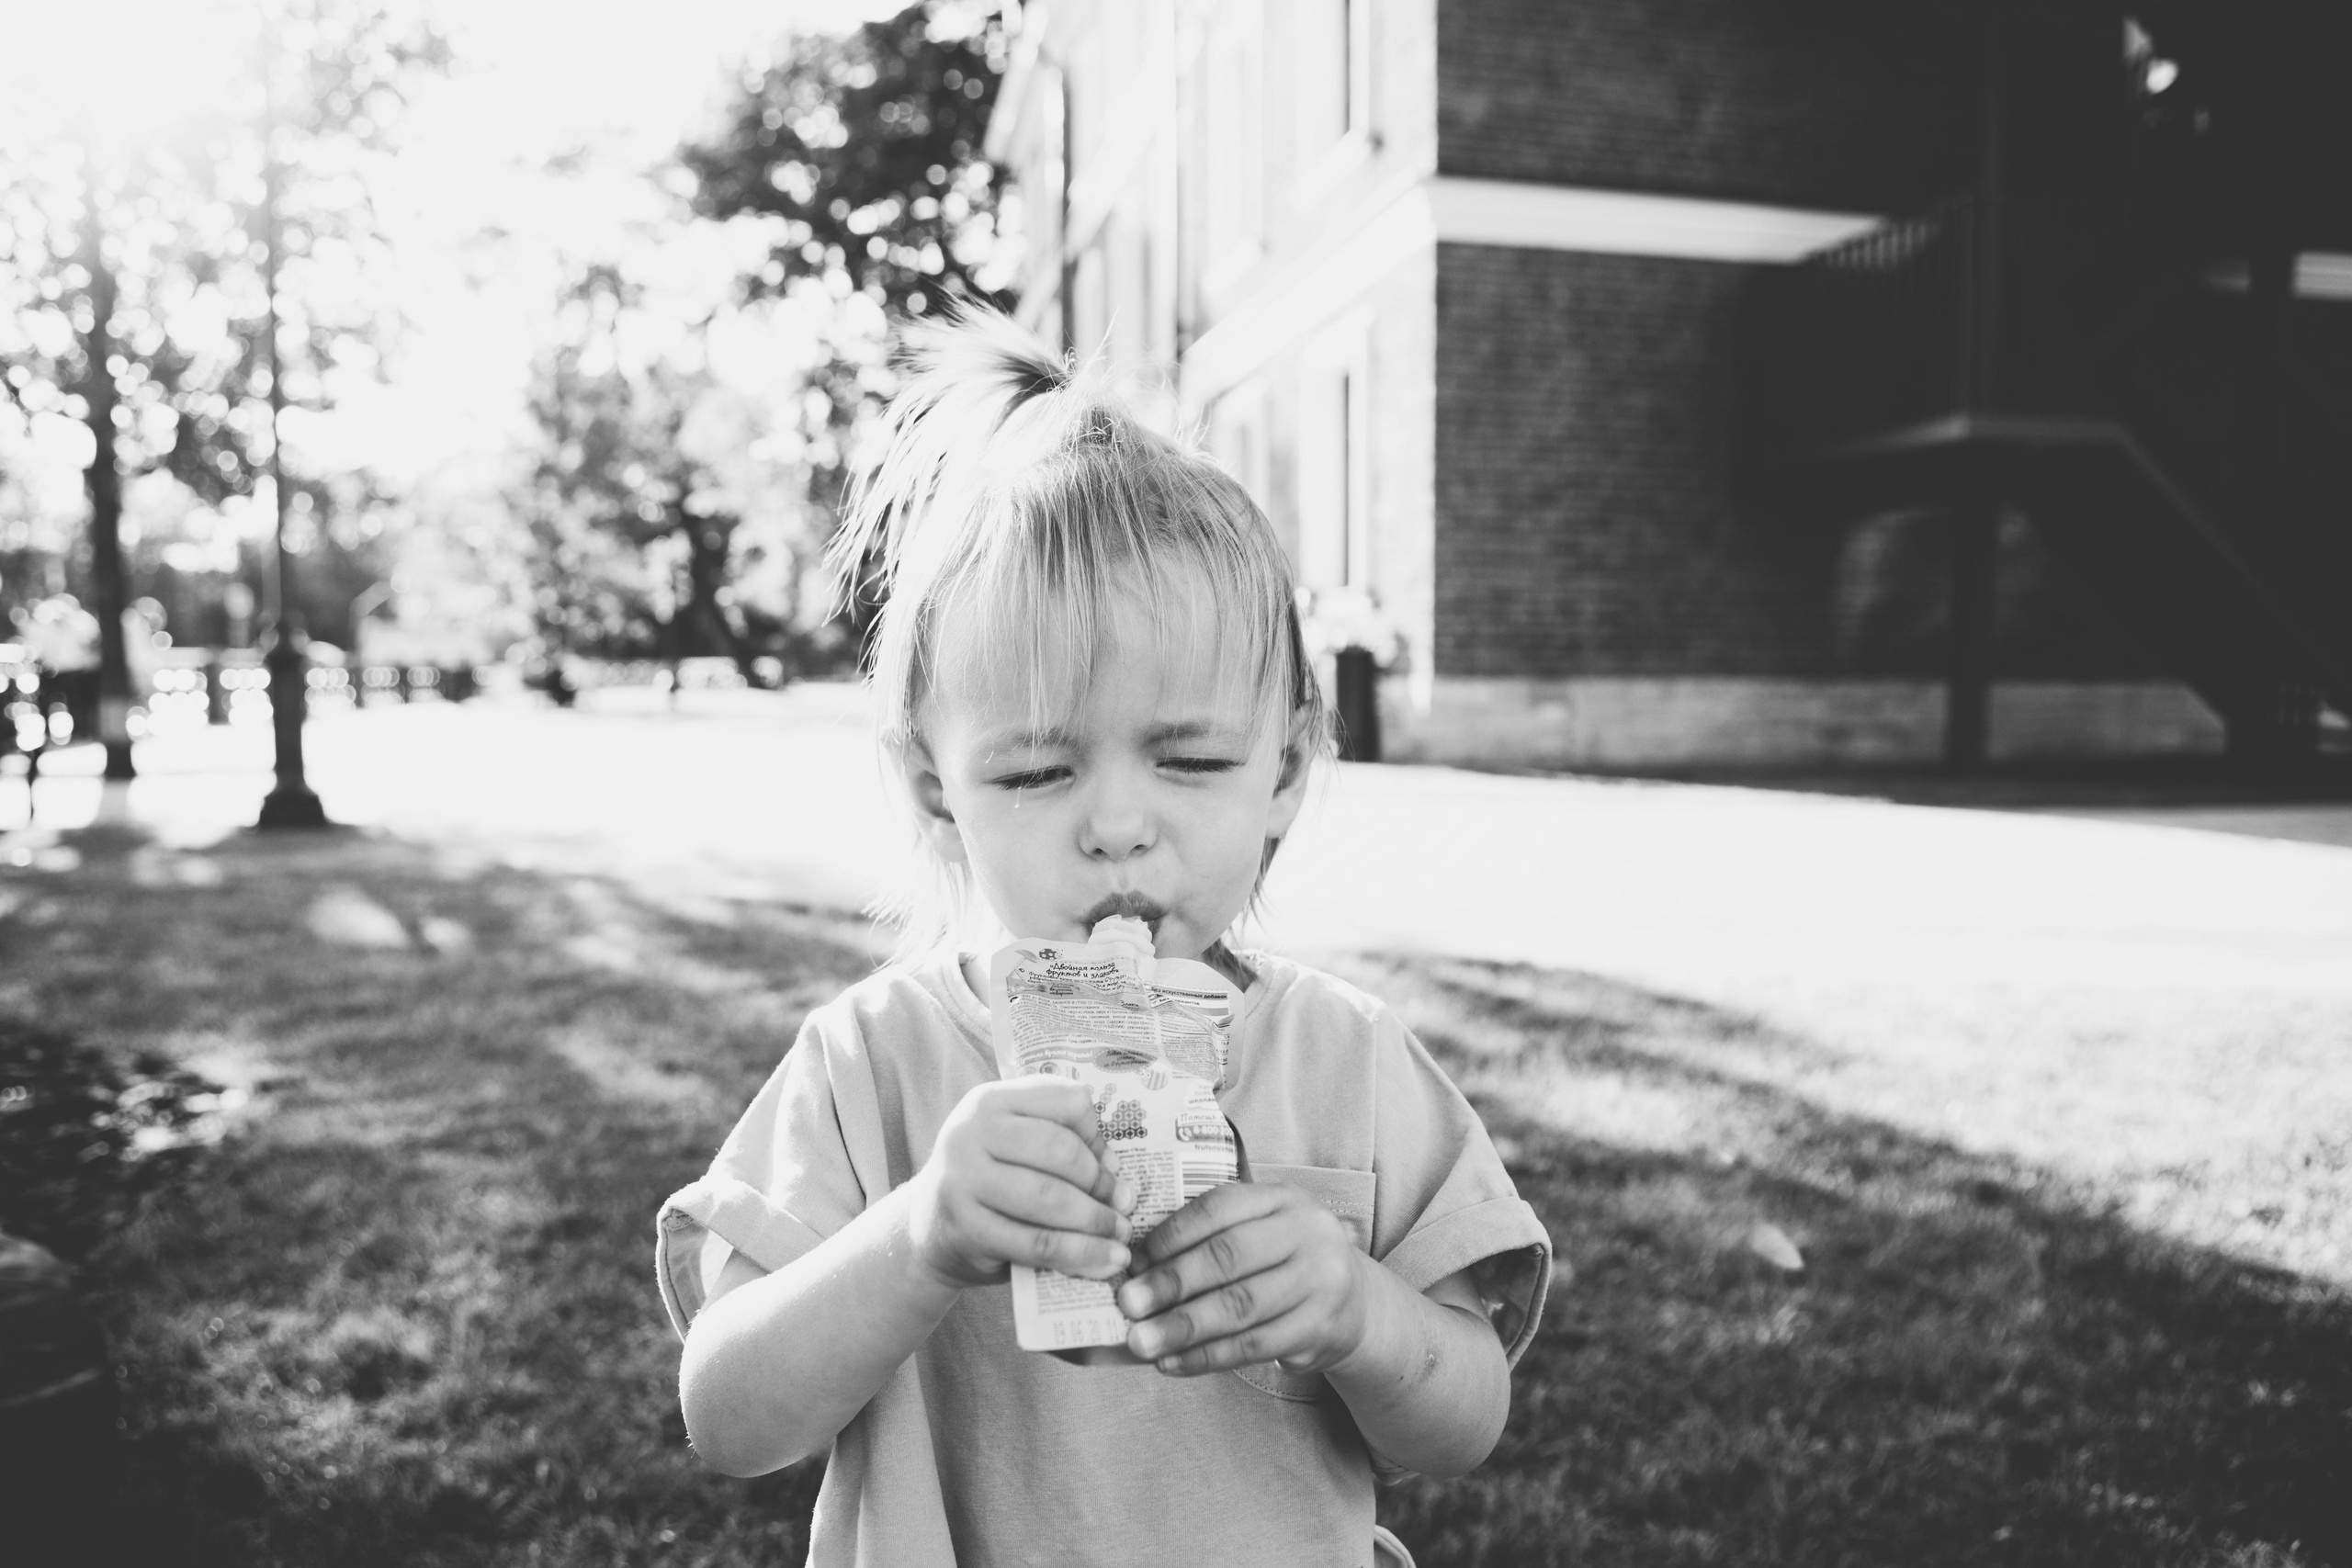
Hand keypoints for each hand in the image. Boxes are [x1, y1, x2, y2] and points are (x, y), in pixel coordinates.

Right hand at [905, 1078, 1135, 1289]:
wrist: (929, 1231)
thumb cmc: (989, 1184)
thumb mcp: (1013, 1148)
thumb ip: (1059, 1142)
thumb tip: (1116, 1167)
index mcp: (989, 1101)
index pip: (1065, 1101)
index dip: (1098, 1134)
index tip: (1113, 1163)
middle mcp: (970, 1132)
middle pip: (1060, 1150)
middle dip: (1102, 1182)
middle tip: (1125, 1205)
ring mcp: (963, 1180)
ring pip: (1051, 1199)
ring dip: (1098, 1221)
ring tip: (1122, 1235)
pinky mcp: (968, 1229)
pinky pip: (1038, 1243)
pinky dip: (1081, 1254)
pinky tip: (1106, 1261)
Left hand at [1115, 1182, 1368, 1375]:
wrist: (1356, 1305)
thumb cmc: (1286, 1264)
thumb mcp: (1262, 1232)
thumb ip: (1210, 1240)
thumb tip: (1137, 1269)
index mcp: (1282, 1198)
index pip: (1219, 1208)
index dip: (1171, 1234)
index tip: (1133, 1261)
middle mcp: (1307, 1232)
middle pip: (1228, 1257)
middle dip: (1171, 1284)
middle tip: (1128, 1305)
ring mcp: (1319, 1280)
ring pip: (1240, 1306)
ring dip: (1183, 1328)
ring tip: (1141, 1343)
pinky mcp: (1320, 1327)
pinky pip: (1253, 1345)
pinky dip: (1207, 1357)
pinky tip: (1173, 1363)